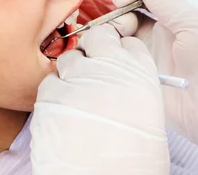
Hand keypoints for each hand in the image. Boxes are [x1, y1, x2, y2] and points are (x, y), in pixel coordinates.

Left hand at [30, 24, 169, 174]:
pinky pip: (50, 81)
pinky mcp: (52, 93)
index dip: (119, 50)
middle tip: (92, 71)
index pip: (128, 42)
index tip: (115, 61)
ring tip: (76, 97)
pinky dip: (54, 92)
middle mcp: (111, 67)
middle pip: (99, 37)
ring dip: (72, 72)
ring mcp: (79, 77)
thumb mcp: (148, 118)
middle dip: (94, 49)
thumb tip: (120, 80)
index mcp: (140, 74)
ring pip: (70, 57)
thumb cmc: (132, 161)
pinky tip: (61, 111)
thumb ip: (133, 87)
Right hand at [110, 0, 197, 174]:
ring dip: (110, 35)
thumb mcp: (193, 24)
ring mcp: (147, 64)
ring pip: (118, 42)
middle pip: (126, 20)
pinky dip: (107, 59)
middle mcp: (158, 41)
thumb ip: (166, 0)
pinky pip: (116, 69)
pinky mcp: (139, 85)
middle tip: (120, 22)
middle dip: (117, 15)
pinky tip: (106, 55)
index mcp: (175, 23)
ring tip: (113, 39)